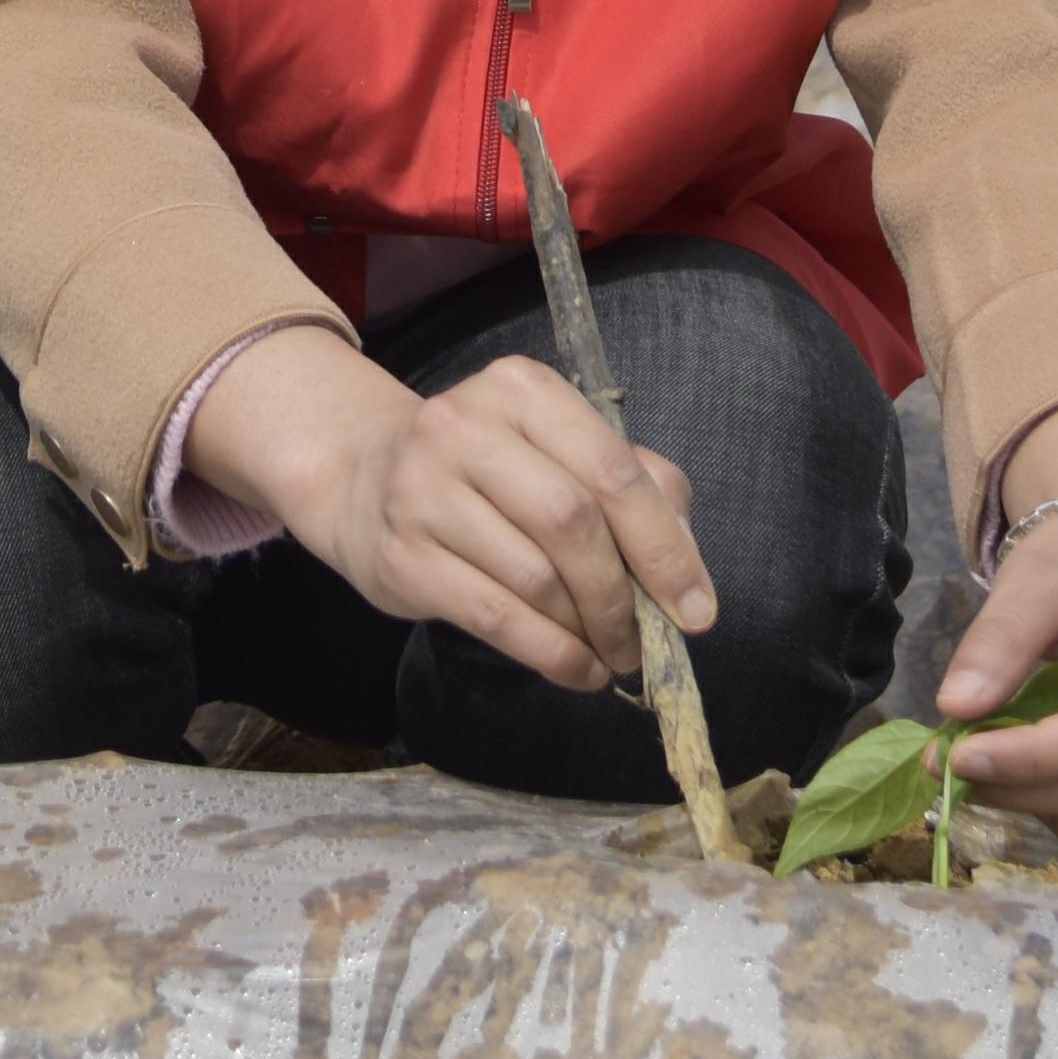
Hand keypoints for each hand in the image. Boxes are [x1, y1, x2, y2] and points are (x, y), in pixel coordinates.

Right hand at [200, 340, 716, 699]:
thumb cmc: (487, 468)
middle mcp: (464, 427)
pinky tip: (575, 669)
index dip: (664, 548)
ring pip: (534, 578)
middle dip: (622, 597)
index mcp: (521, 390)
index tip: (696, 612)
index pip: (612, 470)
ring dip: (586, 631)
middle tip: (643, 643)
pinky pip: (493, 616)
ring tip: (608, 653)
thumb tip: (686, 566)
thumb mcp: (558, 450)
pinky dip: (549, 655)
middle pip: (572, 523)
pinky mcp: (400, 554)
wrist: (361, 477)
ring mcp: (422, 490)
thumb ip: (635, 485)